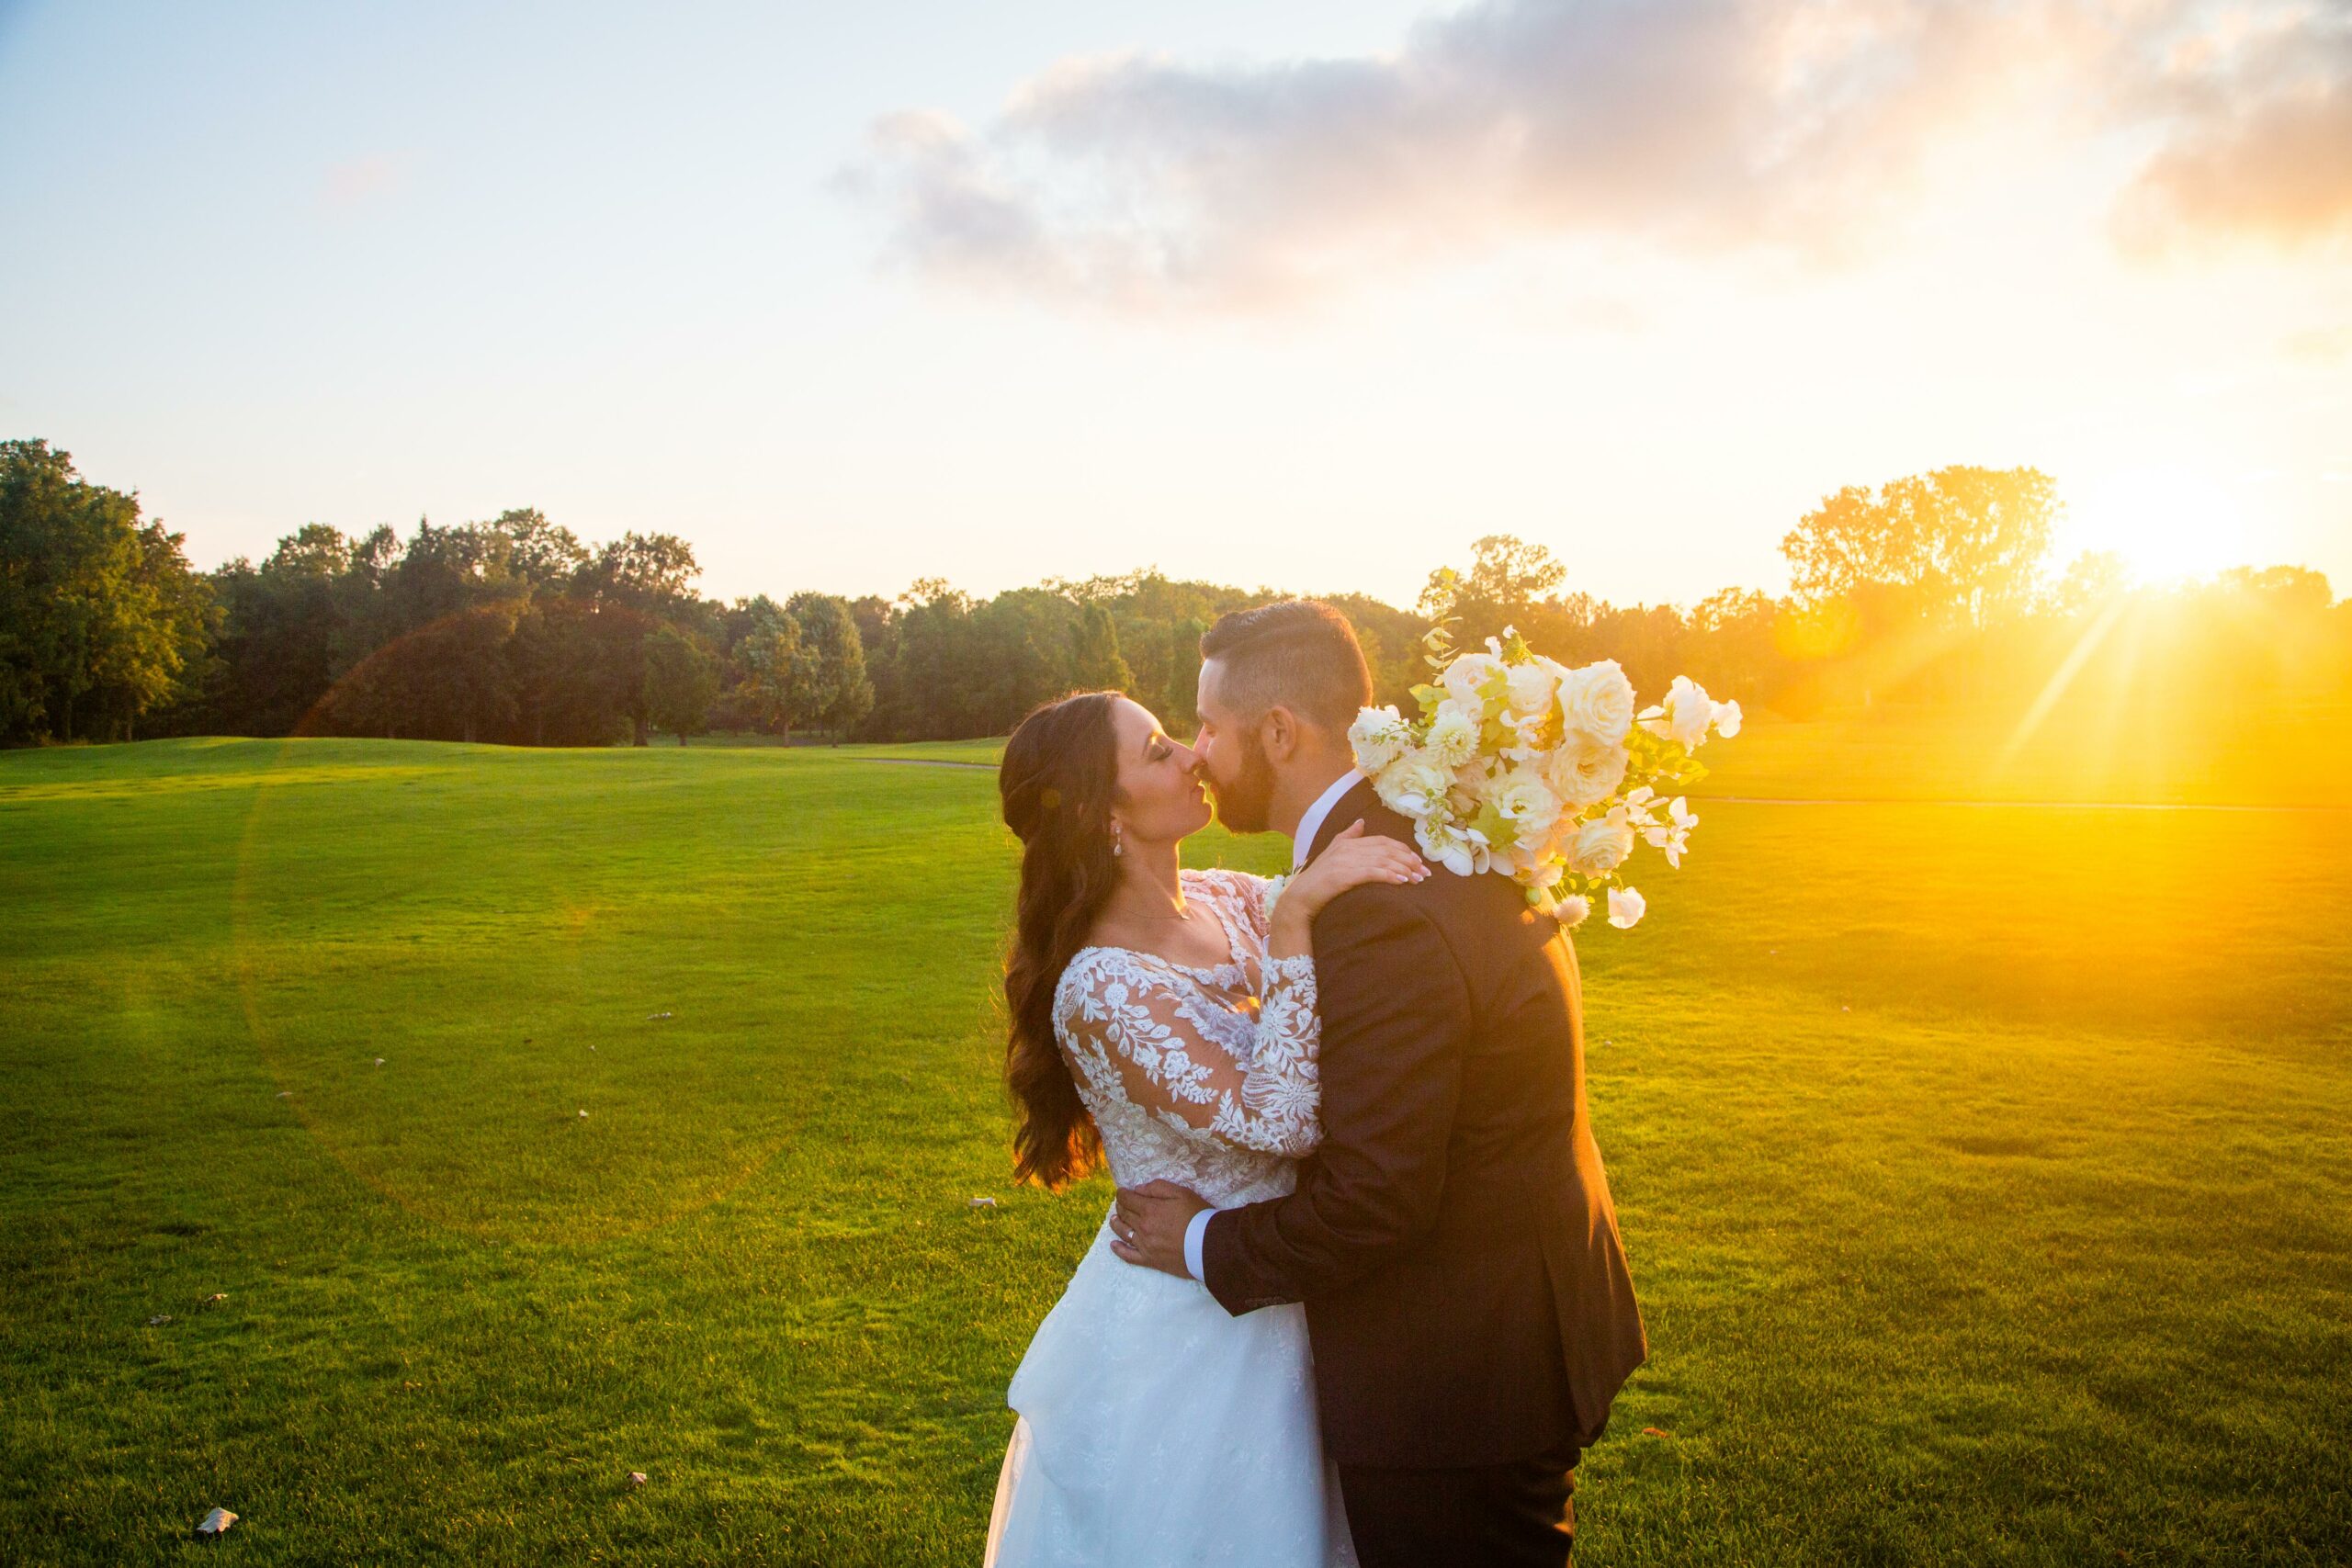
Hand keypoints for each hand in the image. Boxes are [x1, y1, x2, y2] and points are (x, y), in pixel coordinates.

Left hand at [1109, 1179, 1209, 1277]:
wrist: (1209, 1246)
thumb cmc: (1198, 1216)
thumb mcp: (1181, 1193)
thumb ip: (1158, 1188)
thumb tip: (1138, 1190)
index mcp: (1150, 1210)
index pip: (1127, 1199)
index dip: (1122, 1194)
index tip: (1122, 1192)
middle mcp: (1143, 1227)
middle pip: (1125, 1215)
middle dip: (1120, 1206)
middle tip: (1121, 1204)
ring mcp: (1145, 1245)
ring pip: (1123, 1233)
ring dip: (1116, 1224)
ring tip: (1114, 1219)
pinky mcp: (1151, 1260)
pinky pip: (1129, 1256)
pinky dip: (1119, 1250)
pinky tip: (1113, 1245)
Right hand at [1272, 821, 1427, 953]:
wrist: (1299, 898)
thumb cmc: (1318, 880)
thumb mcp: (1332, 853)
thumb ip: (1348, 836)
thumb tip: (1361, 822)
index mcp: (1347, 842)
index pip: (1382, 841)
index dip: (1402, 849)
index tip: (1418, 861)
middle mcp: (1347, 848)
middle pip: (1386, 850)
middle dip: (1409, 860)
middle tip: (1424, 872)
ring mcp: (1345, 861)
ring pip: (1382, 860)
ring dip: (1404, 869)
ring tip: (1418, 879)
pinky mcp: (1343, 875)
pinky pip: (1372, 872)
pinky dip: (1389, 875)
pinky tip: (1402, 881)